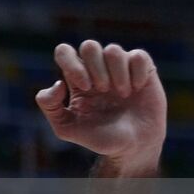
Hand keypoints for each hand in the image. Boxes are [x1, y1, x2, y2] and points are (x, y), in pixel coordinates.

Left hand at [36, 41, 166, 171]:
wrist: (133, 148)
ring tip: (122, 94)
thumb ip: (49, 105)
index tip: (84, 86)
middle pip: (89, 46)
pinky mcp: (144, 71)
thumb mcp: (66, 128)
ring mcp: (121, 68)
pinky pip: (139, 56)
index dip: (71, 63)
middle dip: (95, 68)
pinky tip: (136, 89)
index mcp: (77, 77)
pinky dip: (137, 72)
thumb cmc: (99, 137)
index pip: (65, 51)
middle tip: (102, 90)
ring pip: (113, 50)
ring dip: (117, 73)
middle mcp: (97, 69)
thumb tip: (57, 83)